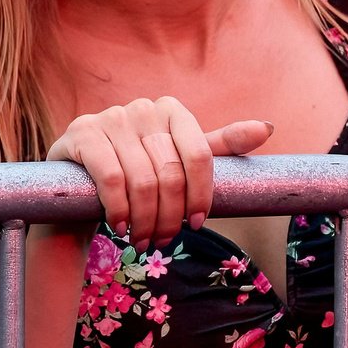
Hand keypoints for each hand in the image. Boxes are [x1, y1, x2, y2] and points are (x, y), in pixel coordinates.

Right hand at [45, 96, 273, 248]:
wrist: (80, 178)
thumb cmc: (137, 170)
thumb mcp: (178, 159)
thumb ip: (219, 146)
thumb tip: (266, 127)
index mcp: (171, 109)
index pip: (200, 155)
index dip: (201, 196)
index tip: (196, 223)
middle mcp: (142, 107)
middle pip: (171, 173)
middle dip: (170, 216)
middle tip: (164, 240)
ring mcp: (109, 117)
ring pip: (142, 180)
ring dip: (145, 221)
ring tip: (142, 240)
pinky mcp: (81, 133)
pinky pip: (111, 179)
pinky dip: (119, 210)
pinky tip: (120, 226)